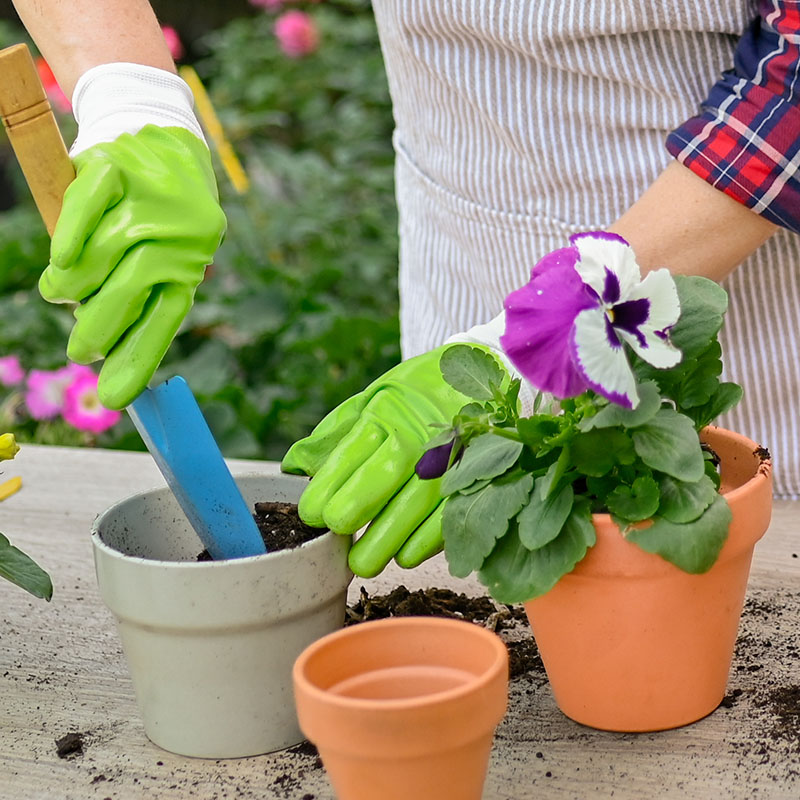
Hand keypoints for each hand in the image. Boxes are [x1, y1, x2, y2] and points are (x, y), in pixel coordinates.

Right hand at [37, 65, 225, 409]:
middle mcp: (179, 230)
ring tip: (62, 296)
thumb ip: (138, 297)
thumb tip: (106, 355)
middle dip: (102, 328)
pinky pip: (88, 203)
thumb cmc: (157, 214)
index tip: (117, 397)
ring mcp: (149, 195)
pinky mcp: (115, 164)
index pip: (167, 315)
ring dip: (75, 285)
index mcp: (191, 259)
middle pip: (134, 287)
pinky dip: (72, 235)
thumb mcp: (162, 255)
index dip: (141, 357)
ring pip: (105, 251)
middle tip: (81, 351)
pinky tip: (61, 263)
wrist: (163, 137)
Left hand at [282, 345, 506, 576]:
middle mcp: (419, 435)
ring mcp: (450, 457)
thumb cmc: (415, 396)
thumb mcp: (371, 400)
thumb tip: (294, 466)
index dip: (327, 486)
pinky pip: (451, 513)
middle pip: (385, 475)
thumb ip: (334, 434)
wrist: (478, 377)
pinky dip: (427, 540)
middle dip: (355, 508)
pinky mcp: (474, 478)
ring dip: (388, 537)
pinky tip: (405, 555)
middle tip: (335, 532)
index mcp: (387, 414)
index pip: (351, 452)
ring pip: (418, 502)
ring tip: (363, 561)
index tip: (311, 513)